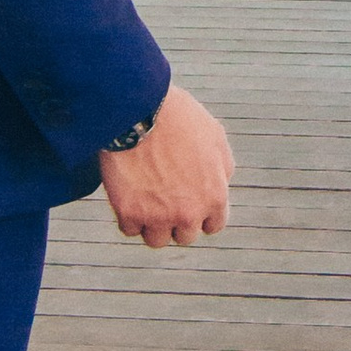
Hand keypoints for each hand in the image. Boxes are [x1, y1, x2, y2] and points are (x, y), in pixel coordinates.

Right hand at [99, 84, 235, 245]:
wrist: (139, 110)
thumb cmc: (178, 117)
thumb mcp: (215, 136)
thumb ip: (222, 167)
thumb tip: (221, 183)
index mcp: (214, 196)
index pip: (212, 226)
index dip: (201, 214)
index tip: (188, 202)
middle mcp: (189, 212)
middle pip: (185, 236)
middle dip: (176, 220)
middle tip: (164, 198)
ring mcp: (158, 216)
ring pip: (156, 240)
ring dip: (152, 224)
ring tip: (145, 201)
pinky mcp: (129, 213)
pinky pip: (129, 230)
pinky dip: (128, 217)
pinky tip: (128, 197)